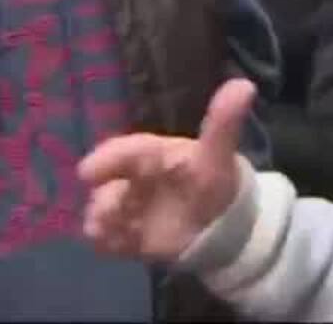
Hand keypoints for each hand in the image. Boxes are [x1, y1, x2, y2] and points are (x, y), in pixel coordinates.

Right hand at [79, 79, 254, 261]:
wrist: (221, 222)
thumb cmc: (213, 180)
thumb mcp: (218, 155)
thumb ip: (225, 123)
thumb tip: (245, 84)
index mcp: (155, 154)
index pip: (129, 151)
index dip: (108, 158)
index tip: (87, 171)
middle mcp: (136, 178)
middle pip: (110, 184)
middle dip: (103, 197)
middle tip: (101, 213)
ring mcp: (131, 207)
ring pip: (109, 212)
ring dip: (102, 220)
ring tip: (101, 232)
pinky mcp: (131, 235)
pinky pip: (113, 240)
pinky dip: (108, 243)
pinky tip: (109, 247)